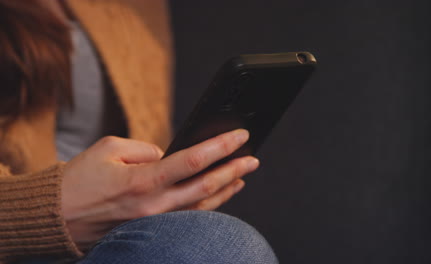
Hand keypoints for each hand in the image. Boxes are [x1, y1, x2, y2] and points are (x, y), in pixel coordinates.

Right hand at [61, 129, 257, 249]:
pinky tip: (217, 195)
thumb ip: (145, 149)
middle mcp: (153, 206)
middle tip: (253, 158)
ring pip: (200, 207)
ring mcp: (153, 222)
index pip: (193, 161)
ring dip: (225, 190)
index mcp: (143, 181)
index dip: (220, 147)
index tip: (240, 135)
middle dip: (234, 170)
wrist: (55, 217)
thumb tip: (167, 156)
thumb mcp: (109, 148)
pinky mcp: (150, 229)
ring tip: (242, 175)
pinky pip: (186, 217)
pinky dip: (207, 205)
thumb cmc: (78, 180)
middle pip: (205, 188)